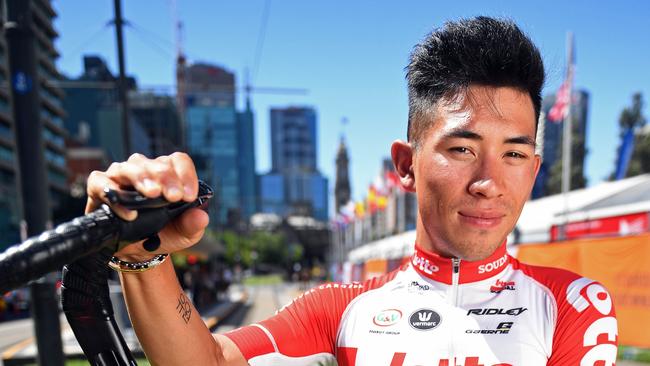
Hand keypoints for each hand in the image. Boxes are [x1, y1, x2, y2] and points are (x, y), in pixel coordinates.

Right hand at [85, 152, 209, 260]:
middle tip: (174, 196)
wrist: (138, 251)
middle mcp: (145, 170)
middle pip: (156, 163)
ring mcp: (121, 176)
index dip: (186, 175)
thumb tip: (202, 217)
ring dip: (142, 178)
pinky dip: (113, 193)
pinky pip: (101, 182)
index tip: (189, 196)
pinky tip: (128, 212)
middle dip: (167, 178)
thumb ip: (193, 225)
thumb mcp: (184, 234)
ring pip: (130, 167)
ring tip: (153, 194)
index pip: (178, 161)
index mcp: (169, 175)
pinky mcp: (99, 188)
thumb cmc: (164, 234)